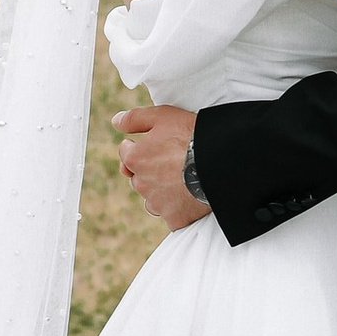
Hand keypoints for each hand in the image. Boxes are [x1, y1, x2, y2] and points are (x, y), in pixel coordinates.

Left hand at [114, 103, 207, 228]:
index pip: (126, 153)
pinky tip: (190, 197)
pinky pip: (170, 216)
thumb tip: (116, 122)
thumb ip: (135, 118)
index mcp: (135, 159)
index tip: (155, 145)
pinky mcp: (175, 218)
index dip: (139, 147)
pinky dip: (177, 208)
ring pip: (152, 200)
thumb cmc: (191, 135)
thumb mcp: (162, 116)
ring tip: (182, 181)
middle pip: (138, 178)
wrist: (220, 161)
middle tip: (172, 162)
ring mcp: (158, 203)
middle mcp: (142, 184)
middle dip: (149, 172)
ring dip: (161, 192)